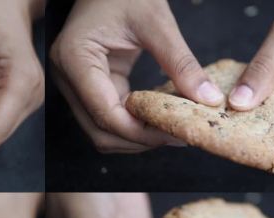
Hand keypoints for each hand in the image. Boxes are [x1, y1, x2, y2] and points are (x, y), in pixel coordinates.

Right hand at [50, 0, 221, 153]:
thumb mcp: (156, 21)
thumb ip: (180, 62)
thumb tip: (207, 100)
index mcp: (75, 59)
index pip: (106, 114)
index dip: (141, 133)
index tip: (176, 134)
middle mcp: (67, 77)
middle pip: (99, 132)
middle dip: (139, 140)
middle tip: (178, 136)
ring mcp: (74, 84)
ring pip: (101, 131)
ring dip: (135, 137)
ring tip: (170, 129)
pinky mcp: (87, 86)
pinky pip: (108, 117)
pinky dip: (133, 124)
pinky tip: (158, 118)